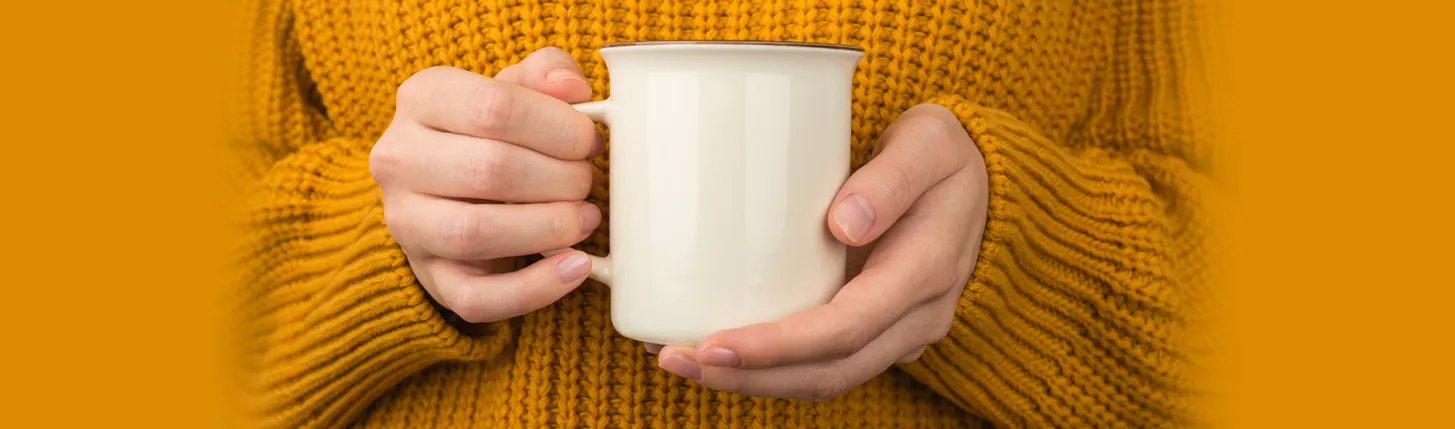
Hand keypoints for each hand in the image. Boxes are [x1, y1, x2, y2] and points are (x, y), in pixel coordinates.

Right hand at [370, 48, 602, 323]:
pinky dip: (535, 289)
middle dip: (559, 178)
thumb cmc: (492, 132)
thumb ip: (545, 74)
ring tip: (585, 219)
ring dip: (548, 228)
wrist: (449, 189)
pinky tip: (576, 267)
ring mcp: (407, 223)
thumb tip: (571, 87)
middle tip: (588, 181)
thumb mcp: (515, 89)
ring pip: (474, 233)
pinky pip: (477, 298)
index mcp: (421, 97)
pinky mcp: (429, 277)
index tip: (589, 141)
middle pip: (489, 169)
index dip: (558, 127)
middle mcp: (399, 158)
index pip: (495, 106)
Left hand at [650, 103, 990, 401]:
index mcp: (924, 274)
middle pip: (826, 372)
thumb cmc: (945, 156)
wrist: (982, 186)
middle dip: (747, 376)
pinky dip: (767, 366)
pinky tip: (715, 350)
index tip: (716, 344)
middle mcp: (913, 319)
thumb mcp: (930, 144)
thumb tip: (844, 223)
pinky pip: (819, 363)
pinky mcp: (872, 330)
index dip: (778, 347)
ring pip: (820, 378)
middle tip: (675, 358)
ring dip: (749, 380)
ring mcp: (895, 332)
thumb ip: (892, 178)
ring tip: (679, 359)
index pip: (844, 330)